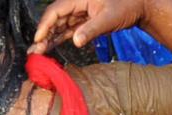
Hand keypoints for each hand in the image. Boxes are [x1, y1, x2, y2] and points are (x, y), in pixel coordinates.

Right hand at [30, 0, 147, 52]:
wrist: (137, 6)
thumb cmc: (125, 7)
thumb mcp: (108, 19)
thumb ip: (91, 30)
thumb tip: (75, 41)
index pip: (56, 11)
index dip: (45, 24)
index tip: (38, 39)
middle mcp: (75, 4)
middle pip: (54, 19)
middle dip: (43, 34)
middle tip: (34, 51)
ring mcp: (79, 13)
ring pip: (59, 25)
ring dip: (48, 38)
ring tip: (38, 52)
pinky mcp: (83, 22)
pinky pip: (67, 30)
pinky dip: (58, 38)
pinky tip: (49, 47)